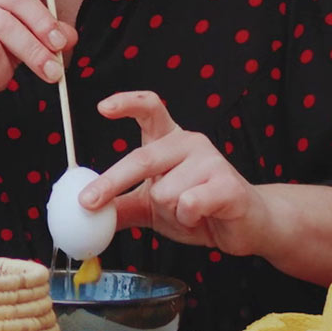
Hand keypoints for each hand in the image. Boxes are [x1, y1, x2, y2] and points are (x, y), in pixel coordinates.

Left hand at [82, 91, 273, 256]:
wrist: (246, 227)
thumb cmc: (199, 210)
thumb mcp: (152, 207)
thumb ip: (122, 204)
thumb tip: (85, 210)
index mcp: (170, 140)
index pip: (150, 108)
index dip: (126, 103)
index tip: (102, 108)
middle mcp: (190, 142)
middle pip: (143, 158)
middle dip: (112, 182)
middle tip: (89, 201)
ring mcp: (211, 160)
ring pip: (164, 192)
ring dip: (170, 213)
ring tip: (190, 213)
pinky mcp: (227, 184)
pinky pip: (188, 204)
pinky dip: (188, 219)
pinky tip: (203, 217)